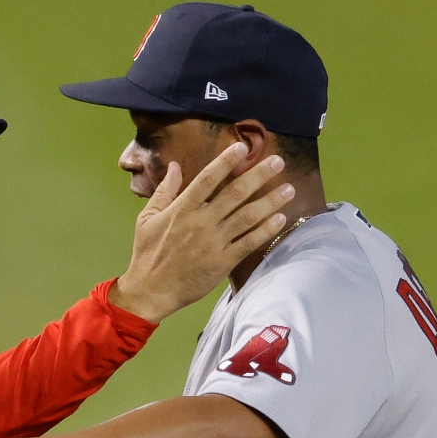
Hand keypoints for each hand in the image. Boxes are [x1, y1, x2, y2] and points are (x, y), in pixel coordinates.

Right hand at [110, 143, 293, 321]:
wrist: (151, 290)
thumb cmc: (147, 253)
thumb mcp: (147, 218)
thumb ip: (163, 191)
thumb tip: (174, 166)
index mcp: (182, 209)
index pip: (208, 178)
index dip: (226, 161)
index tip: (242, 147)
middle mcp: (201, 222)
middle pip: (235, 192)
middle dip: (259, 175)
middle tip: (278, 161)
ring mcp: (214, 242)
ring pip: (248, 216)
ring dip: (271, 201)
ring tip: (289, 188)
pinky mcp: (223, 262)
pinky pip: (249, 242)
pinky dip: (265, 230)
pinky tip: (280, 218)